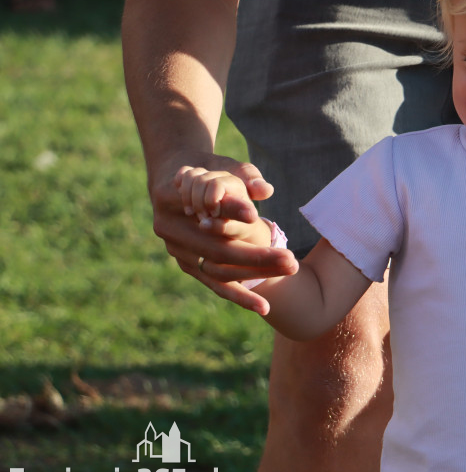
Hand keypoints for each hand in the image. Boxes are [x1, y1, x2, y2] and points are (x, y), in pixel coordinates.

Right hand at [150, 152, 297, 312]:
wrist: (182, 181)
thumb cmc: (208, 168)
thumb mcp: (226, 165)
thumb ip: (246, 174)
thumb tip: (265, 190)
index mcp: (169, 196)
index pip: (203, 210)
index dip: (232, 216)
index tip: (259, 219)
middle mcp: (167, 227)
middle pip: (215, 249)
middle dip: (255, 256)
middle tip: (291, 259)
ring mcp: (174, 249)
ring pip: (216, 271)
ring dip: (254, 276)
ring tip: (289, 272)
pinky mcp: (186, 264)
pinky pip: (213, 284)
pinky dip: (238, 295)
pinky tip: (264, 306)